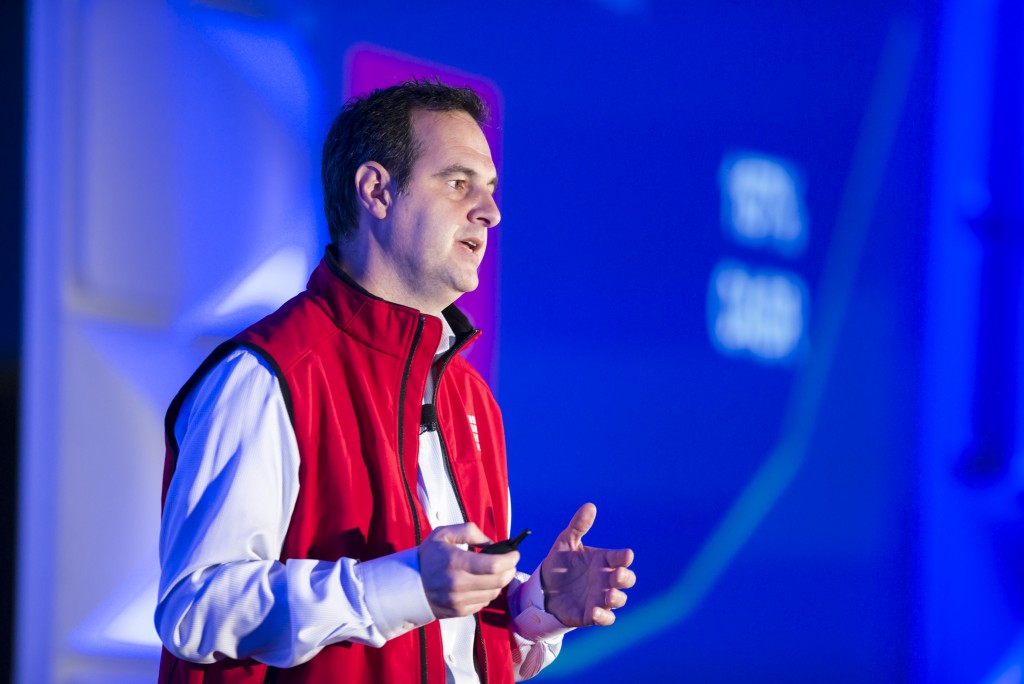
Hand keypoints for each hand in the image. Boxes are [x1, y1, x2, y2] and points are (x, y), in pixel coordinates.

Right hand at [418, 522, 519, 618]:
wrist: (408, 584)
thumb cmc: (429, 556)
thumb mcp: (444, 534)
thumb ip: (469, 531)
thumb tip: (491, 543)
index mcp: (455, 561)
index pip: (493, 565)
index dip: (510, 559)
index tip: (514, 553)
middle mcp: (457, 584)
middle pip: (498, 581)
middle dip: (510, 570)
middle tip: (509, 562)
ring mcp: (458, 601)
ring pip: (494, 594)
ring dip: (500, 582)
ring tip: (495, 572)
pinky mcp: (459, 612)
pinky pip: (484, 603)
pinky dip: (488, 593)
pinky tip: (481, 584)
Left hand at [540, 503, 634, 626]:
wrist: (543, 589)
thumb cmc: (560, 563)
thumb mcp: (565, 542)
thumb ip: (578, 526)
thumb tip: (590, 505)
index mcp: (603, 560)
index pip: (619, 558)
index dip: (624, 557)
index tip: (626, 555)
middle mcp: (605, 579)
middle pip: (626, 579)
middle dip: (625, 577)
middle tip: (618, 574)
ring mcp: (600, 597)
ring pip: (619, 599)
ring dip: (617, 598)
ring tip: (608, 595)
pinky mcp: (590, 614)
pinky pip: (605, 618)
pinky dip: (604, 617)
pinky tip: (595, 612)